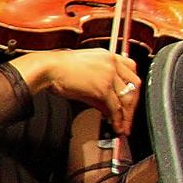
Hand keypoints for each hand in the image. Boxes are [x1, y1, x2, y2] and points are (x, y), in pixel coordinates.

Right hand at [12, 49, 142, 135]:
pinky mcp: (102, 88)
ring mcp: (109, 75)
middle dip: (133, 103)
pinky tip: (117, 125)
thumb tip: (108, 107)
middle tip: (130, 116)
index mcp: (109, 56)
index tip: (131, 98)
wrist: (48, 68)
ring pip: (127, 97)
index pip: (132, 70)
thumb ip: (101, 88)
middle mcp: (113, 63)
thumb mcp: (86, 74)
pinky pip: (115, 106)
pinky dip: (118, 118)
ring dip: (127, 115)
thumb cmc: (60, 69)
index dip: (133, 86)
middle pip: (134, 85)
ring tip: (125, 126)